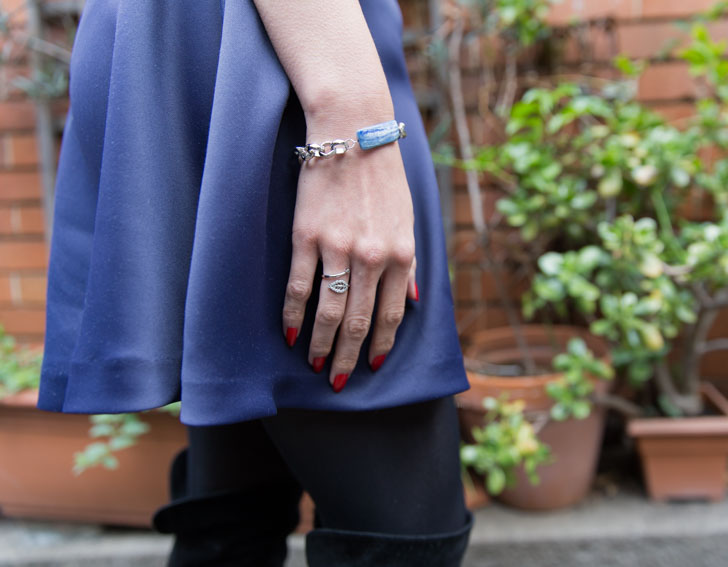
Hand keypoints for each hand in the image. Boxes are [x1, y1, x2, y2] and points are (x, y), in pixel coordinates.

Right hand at [282, 134, 416, 392]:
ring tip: (313, 364)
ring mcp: (337, 248)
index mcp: (401, 254)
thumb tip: (413, 303)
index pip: (390, 314)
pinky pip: (299, 286)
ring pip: (328, 310)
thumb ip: (409, 265)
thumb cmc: (383, 178)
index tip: (373, 366)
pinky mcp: (307, 236)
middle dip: (347, 356)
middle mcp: (372, 256)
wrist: (353, 132)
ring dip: (320, 343)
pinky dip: (293, 315)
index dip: (381, 345)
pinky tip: (290, 334)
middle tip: (337, 381)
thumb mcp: (408, 221)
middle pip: (358, 321)